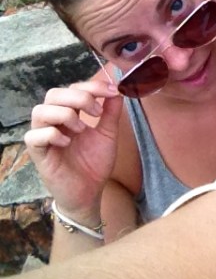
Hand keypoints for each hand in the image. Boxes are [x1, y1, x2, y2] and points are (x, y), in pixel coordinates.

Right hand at [24, 80, 122, 222]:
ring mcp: (44, 136)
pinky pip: (33, 136)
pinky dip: (52, 134)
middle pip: (54, 94)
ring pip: (40, 111)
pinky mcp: (38, 154)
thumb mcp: (108, 133)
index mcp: (70, 113)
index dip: (92, 86)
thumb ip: (111, 111)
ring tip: (82, 129)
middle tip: (97, 111)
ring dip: (64, 114)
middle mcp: (54, 121)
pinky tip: (68, 142)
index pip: (73, 88)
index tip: (113, 91)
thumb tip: (118, 88)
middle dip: (79, 97)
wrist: (90, 192)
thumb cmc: (95, 162)